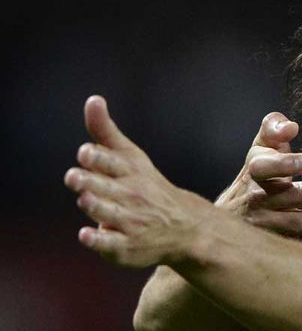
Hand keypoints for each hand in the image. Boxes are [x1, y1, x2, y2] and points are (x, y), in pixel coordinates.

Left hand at [64, 96, 213, 267]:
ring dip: (95, 205)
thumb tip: (93, 99)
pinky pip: (109, 243)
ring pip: (107, 212)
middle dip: (89, 181)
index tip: (85, 153)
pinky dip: (98, 239)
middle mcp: (132, 196)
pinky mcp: (126, 247)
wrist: (183, 226)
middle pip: (105, 187)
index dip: (97, 157)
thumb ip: (105, 131)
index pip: (112, 162)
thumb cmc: (147, 186)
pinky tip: (86, 233)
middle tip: (73, 177)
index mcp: (131, 172)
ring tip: (86, 199)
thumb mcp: (131, 157)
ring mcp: (130, 221)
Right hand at [214, 112, 301, 248]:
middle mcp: (258, 199)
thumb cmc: (258, 173)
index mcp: (255, 172)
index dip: (285, 163)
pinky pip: (296, 247)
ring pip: (295, 225)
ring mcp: (264, 225)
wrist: (227, 218)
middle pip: (290, 196)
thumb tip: (291, 126)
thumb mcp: (260, 148)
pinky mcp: (272, 245)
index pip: (266, 167)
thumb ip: (273, 129)